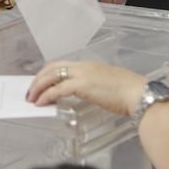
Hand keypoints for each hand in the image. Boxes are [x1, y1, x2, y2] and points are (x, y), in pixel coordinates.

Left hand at [25, 60, 146, 116]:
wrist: (138, 93)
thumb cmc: (128, 93)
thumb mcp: (107, 85)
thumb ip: (94, 86)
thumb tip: (85, 93)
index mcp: (89, 66)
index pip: (62, 65)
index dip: (48, 73)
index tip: (41, 83)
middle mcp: (83, 67)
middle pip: (52, 68)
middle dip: (38, 79)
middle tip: (30, 91)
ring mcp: (82, 74)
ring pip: (52, 76)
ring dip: (38, 87)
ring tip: (32, 99)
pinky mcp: (82, 86)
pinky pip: (57, 90)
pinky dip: (46, 96)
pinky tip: (41, 103)